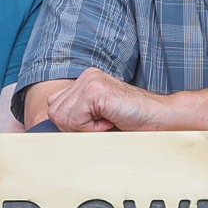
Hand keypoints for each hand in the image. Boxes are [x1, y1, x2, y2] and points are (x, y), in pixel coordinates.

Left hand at [43, 68, 174, 131]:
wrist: (159, 118)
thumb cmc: (132, 121)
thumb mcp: (97, 117)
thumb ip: (76, 115)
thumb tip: (47, 132)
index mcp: (85, 80)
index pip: (54, 106)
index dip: (72, 123)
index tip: (95, 124)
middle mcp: (86, 76)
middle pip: (54, 112)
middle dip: (75, 127)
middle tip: (102, 124)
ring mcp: (90, 80)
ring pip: (61, 117)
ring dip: (84, 128)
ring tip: (107, 121)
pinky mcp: (95, 90)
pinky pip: (75, 119)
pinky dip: (91, 128)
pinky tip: (110, 121)